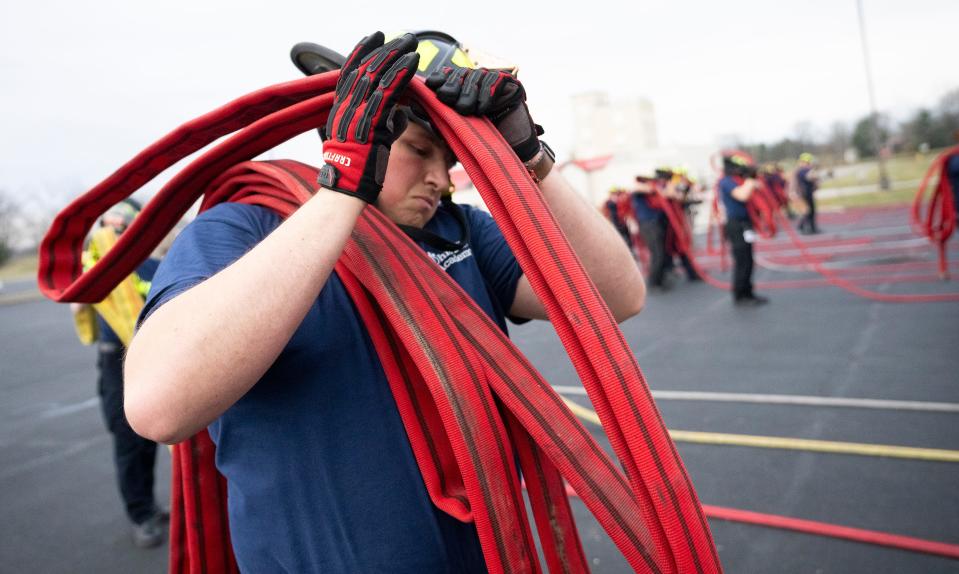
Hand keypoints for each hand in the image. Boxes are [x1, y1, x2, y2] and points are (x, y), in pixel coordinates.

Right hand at [318, 32, 418, 202]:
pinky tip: (412, 62)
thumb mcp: (367, 141)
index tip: (374, 38)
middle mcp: (346, 107)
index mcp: (341, 109)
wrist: (348, 187)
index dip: (362, 53)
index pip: (350, 73)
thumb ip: (383, 124)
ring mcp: (357, 114)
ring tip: (409, 43)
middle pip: (365, 69)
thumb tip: (399, 115)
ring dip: (394, 56)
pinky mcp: (371, 121)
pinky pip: (388, 92)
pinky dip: (400, 74)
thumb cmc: (358, 169)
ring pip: (376, 76)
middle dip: (383, 50)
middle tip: (399, 37)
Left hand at [426, 66, 541, 161]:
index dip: (440, 79)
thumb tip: (413, 104)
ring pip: (477, 76)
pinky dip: (487, 94)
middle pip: (462, 74)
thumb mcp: (452, 129)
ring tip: (467, 109)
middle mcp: (480, 82)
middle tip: (446, 98)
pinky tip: (483, 108)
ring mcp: (497, 82)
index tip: (431, 86)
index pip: (449, 75)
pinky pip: (496, 82)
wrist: (508, 154)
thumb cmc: (479, 143)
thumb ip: (436, 115)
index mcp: (464, 88)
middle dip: (453, 86)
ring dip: (469, 93)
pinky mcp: (512, 85)